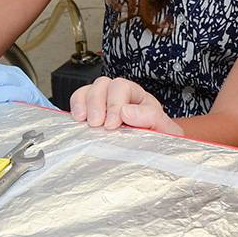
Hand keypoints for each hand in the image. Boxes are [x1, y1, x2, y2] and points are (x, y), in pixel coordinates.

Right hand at [68, 77, 183, 134]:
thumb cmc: (157, 139)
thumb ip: (150, 117)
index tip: (112, 124)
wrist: (151, 152)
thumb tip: (126, 112)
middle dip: (97, 103)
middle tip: (97, 124)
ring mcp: (102, 102)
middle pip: (103, 84)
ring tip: (84, 122)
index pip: (122, 87)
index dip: (114, 103)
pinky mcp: (89, 113)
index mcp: (137, 96)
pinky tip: (77, 121)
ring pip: (88, 90)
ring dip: (84, 104)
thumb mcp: (162, 128)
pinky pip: (78, 100)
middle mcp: (118, 95)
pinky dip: (75, 107)